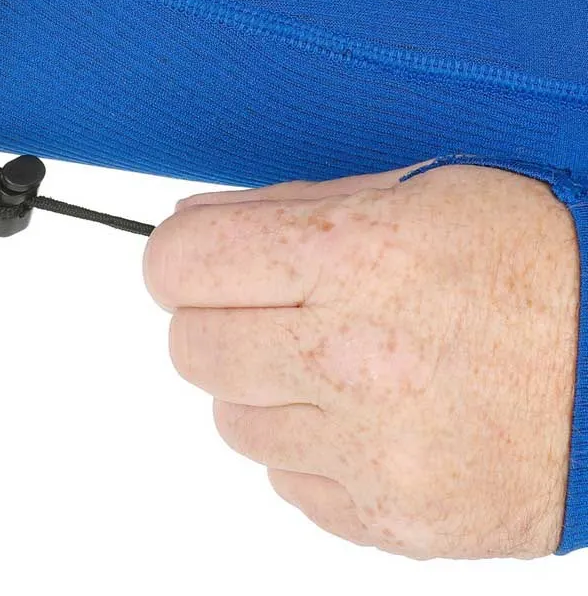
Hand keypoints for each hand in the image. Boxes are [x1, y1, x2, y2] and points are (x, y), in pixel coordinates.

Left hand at [143, 163, 579, 557]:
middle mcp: (353, 358)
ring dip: (267, 389)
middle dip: (219, 321)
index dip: (184, 259)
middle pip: (191, 349)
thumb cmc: (533, 260)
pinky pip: (290, 484)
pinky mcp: (393, 519)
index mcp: (352, 255)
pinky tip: (374, 416)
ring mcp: (373, 451)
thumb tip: (186, 229)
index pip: (179, 265)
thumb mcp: (414, 193)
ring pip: (234, 422)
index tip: (205, 262)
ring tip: (343, 362)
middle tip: (280, 307)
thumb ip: (282, 208)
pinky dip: (313, 450)